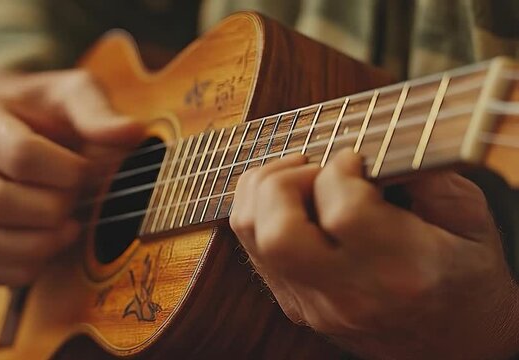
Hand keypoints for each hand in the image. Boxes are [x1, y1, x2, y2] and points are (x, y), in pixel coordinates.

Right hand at [0, 70, 142, 285]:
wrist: (15, 129)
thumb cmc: (46, 112)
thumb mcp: (72, 94)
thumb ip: (97, 111)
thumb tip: (131, 133)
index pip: (20, 156)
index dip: (67, 172)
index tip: (87, 171)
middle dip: (53, 208)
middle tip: (77, 199)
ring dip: (38, 244)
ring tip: (70, 228)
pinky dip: (23, 269)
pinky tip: (51, 249)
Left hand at [230, 149, 518, 358]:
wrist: (454, 351)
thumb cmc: (467, 281)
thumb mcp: (472, 222)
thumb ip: (428, 176)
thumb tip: (376, 143)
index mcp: (403, 271)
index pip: (343, 211)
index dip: (340, 169)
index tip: (355, 160)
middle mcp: (350, 295)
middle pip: (278, 232)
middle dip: (283, 181)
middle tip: (314, 170)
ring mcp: (315, 306)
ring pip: (254, 236)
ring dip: (264, 191)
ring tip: (300, 179)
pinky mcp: (295, 306)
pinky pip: (254, 249)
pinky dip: (262, 212)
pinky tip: (293, 201)